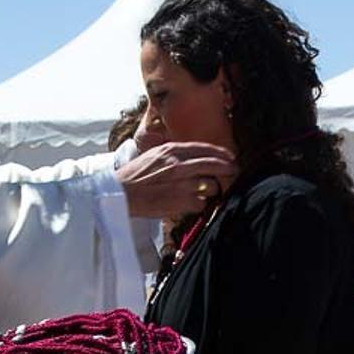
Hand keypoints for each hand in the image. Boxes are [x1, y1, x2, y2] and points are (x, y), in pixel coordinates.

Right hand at [115, 142, 236, 218]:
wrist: (120, 194)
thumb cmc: (134, 177)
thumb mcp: (153, 155)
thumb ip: (173, 155)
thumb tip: (193, 156)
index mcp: (171, 150)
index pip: (204, 148)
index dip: (220, 153)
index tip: (230, 157)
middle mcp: (178, 164)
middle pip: (214, 164)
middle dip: (227, 168)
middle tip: (234, 171)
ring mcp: (181, 183)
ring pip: (211, 185)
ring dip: (210, 190)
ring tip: (204, 192)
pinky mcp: (180, 201)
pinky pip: (201, 203)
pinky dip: (198, 205)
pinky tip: (190, 204)